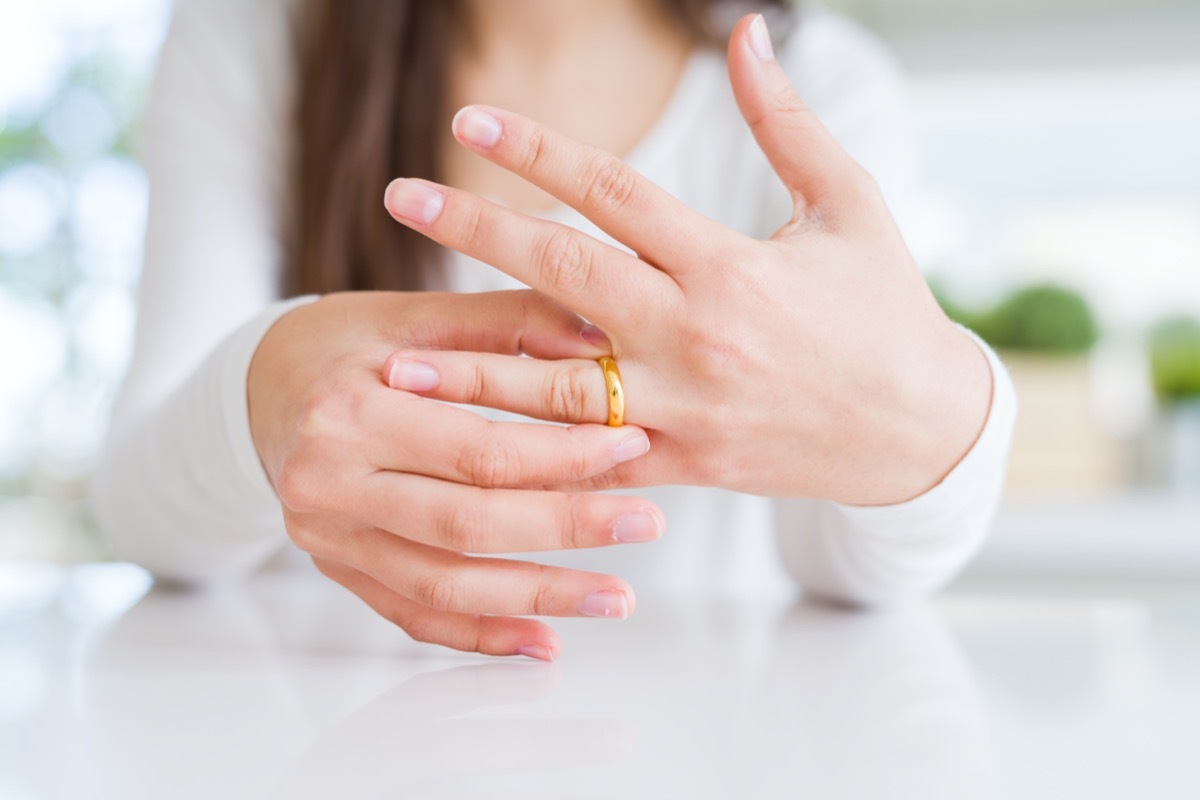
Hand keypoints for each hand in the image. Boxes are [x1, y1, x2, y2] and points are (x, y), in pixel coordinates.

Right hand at [248, 291, 662, 659]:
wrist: (259, 387)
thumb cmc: (349, 342)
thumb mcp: (419, 314)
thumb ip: (511, 321)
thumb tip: (604, 337)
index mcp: (350, 410)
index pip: (476, 449)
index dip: (561, 455)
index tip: (631, 446)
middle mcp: (330, 484)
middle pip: (466, 525)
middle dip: (568, 529)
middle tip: (647, 522)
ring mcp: (329, 538)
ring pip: (445, 586)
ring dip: (538, 597)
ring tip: (618, 597)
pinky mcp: (339, 570)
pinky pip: (413, 616)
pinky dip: (481, 634)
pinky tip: (543, 640)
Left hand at [382, 14, 991, 505]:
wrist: (920, 432)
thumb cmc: (885, 310)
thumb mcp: (849, 205)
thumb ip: (787, 123)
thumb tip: (750, 34)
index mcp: (730, 264)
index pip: (614, 193)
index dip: (536, 150)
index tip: (469, 120)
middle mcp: (697, 335)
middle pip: (566, 274)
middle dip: (475, 233)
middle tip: (399, 198)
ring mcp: (686, 408)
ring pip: (559, 388)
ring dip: (473, 371)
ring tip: (395, 357)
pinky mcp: (685, 466)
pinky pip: (593, 464)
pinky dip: (532, 454)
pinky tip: (470, 441)